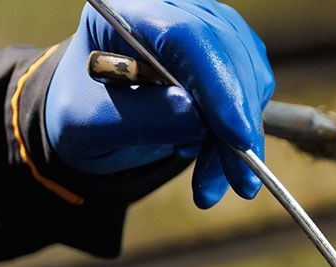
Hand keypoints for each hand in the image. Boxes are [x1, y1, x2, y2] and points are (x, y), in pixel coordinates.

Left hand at [46, 0, 275, 206]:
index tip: (238, 138)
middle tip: (239, 181)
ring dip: (240, 138)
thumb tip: (196, 116)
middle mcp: (172, 9)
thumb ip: (140, 118)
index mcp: (126, 12)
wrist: (95, 115)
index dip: (218, 84)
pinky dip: (240, 137)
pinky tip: (214, 161)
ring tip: (210, 181)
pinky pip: (251, 92)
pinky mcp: (225, 55)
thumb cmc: (84, 114)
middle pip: (227, 52)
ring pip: (249, 76)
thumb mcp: (90, 124)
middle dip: (238, 121)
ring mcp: (203, 28)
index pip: (186, 35)